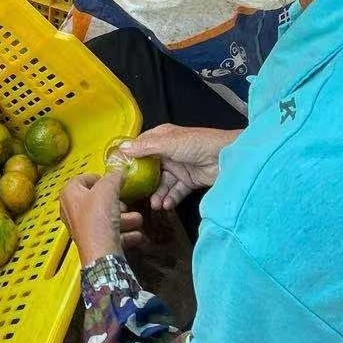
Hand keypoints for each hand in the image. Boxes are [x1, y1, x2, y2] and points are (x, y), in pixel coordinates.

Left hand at [60, 171, 145, 266]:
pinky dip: (124, 234)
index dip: (98, 178)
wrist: (101, 253)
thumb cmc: (98, 218)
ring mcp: (82, 229)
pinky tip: (136, 234)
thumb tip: (119, 170)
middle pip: (96, 200)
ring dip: (124, 218)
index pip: (82, 179)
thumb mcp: (108, 189)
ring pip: (105, 218)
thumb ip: (114, 176)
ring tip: (137, 219)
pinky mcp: (93, 243)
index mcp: (70, 195)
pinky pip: (110, 234)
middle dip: (115, 201)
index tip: (112, 179)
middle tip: (125, 201)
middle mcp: (72, 211)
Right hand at [117, 124, 240, 209]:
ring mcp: (179, 167)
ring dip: (158, 193)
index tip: (117, 171)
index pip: (141, 146)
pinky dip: (171, 198)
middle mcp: (168, 151)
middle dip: (143, 181)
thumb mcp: (168, 143)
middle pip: (150, 168)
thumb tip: (121, 149)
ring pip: (163, 182)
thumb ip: (145, 148)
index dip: (130, 157)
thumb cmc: (195, 144)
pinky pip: (176, 191)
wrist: (226, 157)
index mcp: (162, 137)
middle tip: (132, 194)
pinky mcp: (190, 180)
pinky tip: (166, 205)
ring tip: (154, 205)